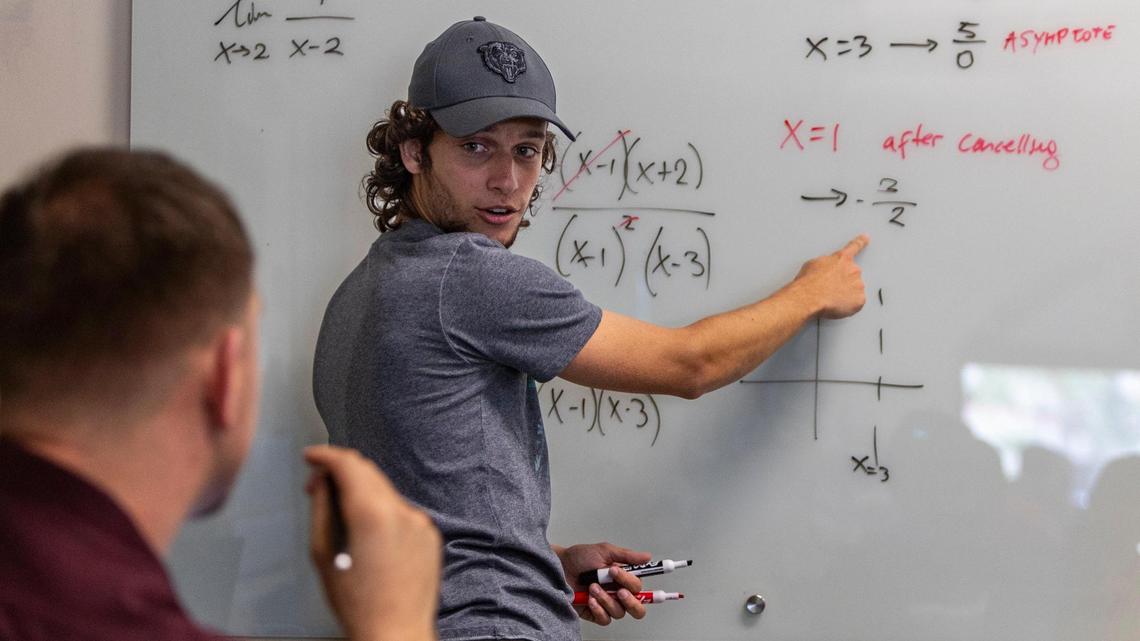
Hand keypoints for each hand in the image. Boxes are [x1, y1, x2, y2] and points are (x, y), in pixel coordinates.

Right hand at [305, 445, 441, 640]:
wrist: (396, 632)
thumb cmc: (357, 603)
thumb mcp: (323, 554)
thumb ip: (322, 508)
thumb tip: (322, 481)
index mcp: (372, 514)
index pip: (348, 464)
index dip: (326, 455)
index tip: (312, 455)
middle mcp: (402, 511)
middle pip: (368, 472)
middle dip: (341, 472)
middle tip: (317, 485)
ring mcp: (420, 522)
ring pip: (385, 491)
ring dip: (362, 493)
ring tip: (341, 516)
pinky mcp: (430, 534)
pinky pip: (402, 511)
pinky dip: (383, 512)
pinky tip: (369, 536)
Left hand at [556, 542, 652, 625]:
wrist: (559, 567)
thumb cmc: (580, 558)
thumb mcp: (604, 551)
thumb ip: (626, 556)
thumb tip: (647, 557)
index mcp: (623, 578)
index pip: (637, 587)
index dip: (632, 582)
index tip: (617, 573)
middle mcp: (617, 593)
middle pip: (637, 608)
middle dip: (631, 601)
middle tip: (619, 591)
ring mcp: (607, 604)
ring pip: (619, 612)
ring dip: (607, 599)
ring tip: (593, 586)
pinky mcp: (595, 614)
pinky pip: (605, 619)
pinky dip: (598, 609)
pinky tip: (590, 598)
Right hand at [791, 234, 868, 318]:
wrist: (810, 297)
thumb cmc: (809, 282)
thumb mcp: (813, 264)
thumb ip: (826, 263)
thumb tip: (825, 269)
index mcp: (842, 258)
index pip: (854, 247)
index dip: (861, 242)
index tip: (866, 238)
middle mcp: (853, 269)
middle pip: (852, 275)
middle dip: (844, 281)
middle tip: (831, 289)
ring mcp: (858, 285)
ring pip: (854, 290)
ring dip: (845, 293)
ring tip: (831, 298)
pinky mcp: (860, 300)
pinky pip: (856, 303)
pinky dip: (848, 305)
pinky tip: (836, 305)